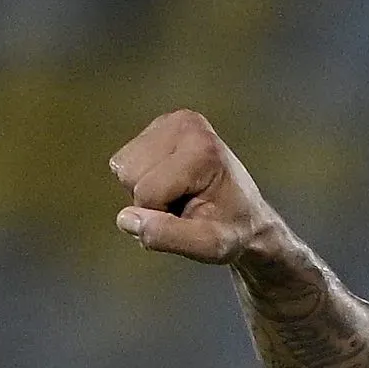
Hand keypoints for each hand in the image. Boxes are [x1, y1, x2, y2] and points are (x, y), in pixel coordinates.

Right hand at [110, 109, 285, 266]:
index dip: (161, 214)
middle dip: (151, 200)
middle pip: (130, 176)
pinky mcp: (159, 127)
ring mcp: (171, 121)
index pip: (148, 192)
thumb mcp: (209, 246)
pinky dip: (142, 178)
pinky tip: (172, 182)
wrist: (246, 216)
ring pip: (122, 168)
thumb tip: (126, 219)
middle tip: (186, 203)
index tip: (193, 213)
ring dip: (145, 190)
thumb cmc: (231, 229)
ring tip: (181, 193)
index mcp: (203, 149)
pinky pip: (124, 162)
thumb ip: (167, 235)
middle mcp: (186, 125)